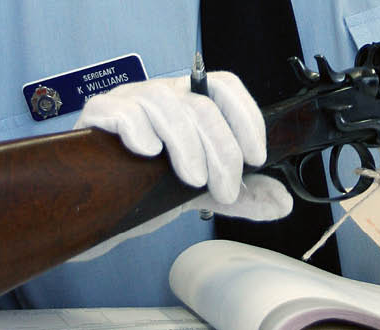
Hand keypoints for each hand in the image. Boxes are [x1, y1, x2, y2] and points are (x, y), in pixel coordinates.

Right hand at [70, 72, 291, 260]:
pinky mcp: (97, 117)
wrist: (100, 211)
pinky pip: (121, 112)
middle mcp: (160, 95)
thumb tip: (282, 201)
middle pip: (201, 104)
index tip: (257, 157)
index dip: (247, 117)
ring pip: (164, 104)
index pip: (224, 86)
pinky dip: (139, 130)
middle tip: (225, 190)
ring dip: (187, 146)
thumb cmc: (146, 189)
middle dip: (222, 150)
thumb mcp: (201, 193)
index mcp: (188, 103)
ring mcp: (127, 102)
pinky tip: (148, 154)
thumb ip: (241, 196)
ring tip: (193, 181)